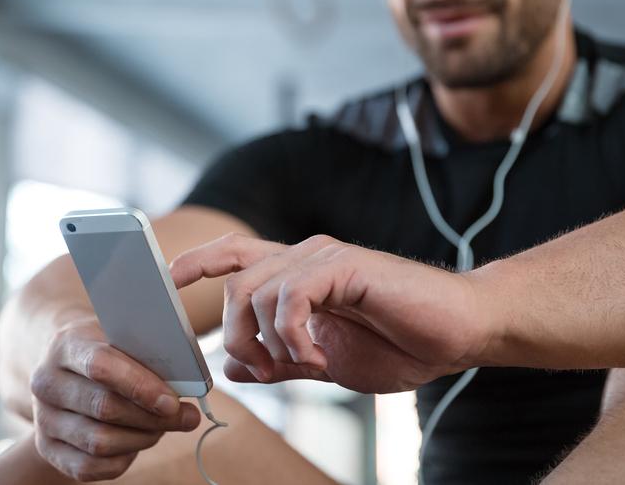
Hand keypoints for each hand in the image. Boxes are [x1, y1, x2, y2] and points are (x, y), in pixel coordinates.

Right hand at [29, 315, 200, 480]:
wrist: (68, 365)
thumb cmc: (107, 349)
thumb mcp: (123, 338)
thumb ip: (148, 354)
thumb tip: (187, 381)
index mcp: (65, 345)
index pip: (100, 366)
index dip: (140, 386)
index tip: (173, 401)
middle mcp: (46, 383)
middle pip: (103, 408)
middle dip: (152, 417)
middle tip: (187, 417)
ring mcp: (43, 419)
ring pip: (99, 442)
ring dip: (142, 438)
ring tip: (164, 427)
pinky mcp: (47, 448)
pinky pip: (89, 467)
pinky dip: (123, 458)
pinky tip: (138, 441)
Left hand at [170, 233, 491, 392]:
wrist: (458, 332)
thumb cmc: (400, 342)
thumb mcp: (326, 361)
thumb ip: (281, 360)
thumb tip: (234, 366)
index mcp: (298, 275)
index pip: (234, 255)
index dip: (197, 262)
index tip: (166, 279)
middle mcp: (305, 256)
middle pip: (234, 283)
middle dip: (237, 334)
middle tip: (268, 368)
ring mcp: (324, 257)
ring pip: (256, 291)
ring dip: (269, 342)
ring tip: (306, 365)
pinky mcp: (345, 265)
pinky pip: (291, 296)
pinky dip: (295, 336)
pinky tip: (319, 356)